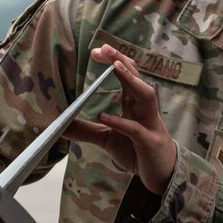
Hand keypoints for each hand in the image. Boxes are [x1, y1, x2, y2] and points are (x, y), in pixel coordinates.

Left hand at [66, 46, 177, 193]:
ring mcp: (150, 124)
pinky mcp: (150, 142)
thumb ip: (86, 130)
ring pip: (145, 95)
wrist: (162, 174)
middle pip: (136, 77)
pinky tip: (104, 116)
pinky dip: (120, 122)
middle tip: (104, 48)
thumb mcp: (106, 139)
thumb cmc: (137, 151)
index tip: (96, 51)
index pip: (127, 75)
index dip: (114, 61)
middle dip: (121, 61)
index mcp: (134, 104)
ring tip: (115, 67)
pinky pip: (136, 129)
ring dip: (131, 80)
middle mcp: (143, 108)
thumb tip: (60, 125)